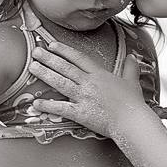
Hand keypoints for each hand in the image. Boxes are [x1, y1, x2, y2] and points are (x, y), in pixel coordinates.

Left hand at [27, 39, 147, 137]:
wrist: (133, 122)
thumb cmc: (133, 104)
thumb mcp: (132, 82)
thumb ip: (130, 68)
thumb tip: (133, 56)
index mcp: (100, 74)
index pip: (78, 58)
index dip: (64, 50)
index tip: (52, 44)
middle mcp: (89, 83)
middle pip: (65, 67)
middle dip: (49, 58)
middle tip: (35, 51)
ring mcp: (84, 97)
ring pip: (60, 83)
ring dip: (45, 74)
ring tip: (32, 67)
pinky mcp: (81, 113)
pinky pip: (61, 108)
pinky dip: (48, 106)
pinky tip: (36, 103)